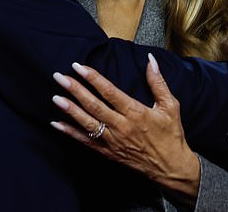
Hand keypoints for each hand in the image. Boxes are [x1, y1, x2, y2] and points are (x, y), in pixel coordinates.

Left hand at [50, 55, 199, 204]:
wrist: (172, 168)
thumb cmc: (171, 135)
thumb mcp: (170, 106)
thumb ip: (158, 82)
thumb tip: (150, 59)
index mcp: (136, 112)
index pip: (109, 92)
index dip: (93, 78)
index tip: (78, 66)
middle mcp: (122, 126)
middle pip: (94, 105)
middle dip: (75, 90)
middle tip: (59, 77)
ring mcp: (113, 141)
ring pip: (87, 123)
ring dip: (70, 110)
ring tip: (55, 97)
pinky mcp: (108, 153)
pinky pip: (86, 142)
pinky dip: (70, 133)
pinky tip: (57, 124)